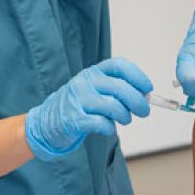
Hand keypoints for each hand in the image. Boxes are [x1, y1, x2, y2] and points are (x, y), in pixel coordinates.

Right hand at [25, 58, 152, 160]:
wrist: (47, 121)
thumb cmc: (79, 105)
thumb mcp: (95, 89)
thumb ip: (117, 90)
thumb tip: (144, 97)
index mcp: (93, 72)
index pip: (119, 66)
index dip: (137, 76)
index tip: (148, 88)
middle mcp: (85, 82)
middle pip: (120, 88)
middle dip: (138, 101)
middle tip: (144, 111)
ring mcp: (78, 100)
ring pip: (113, 106)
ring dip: (125, 116)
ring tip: (125, 120)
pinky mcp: (74, 119)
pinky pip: (100, 123)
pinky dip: (110, 128)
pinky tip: (109, 128)